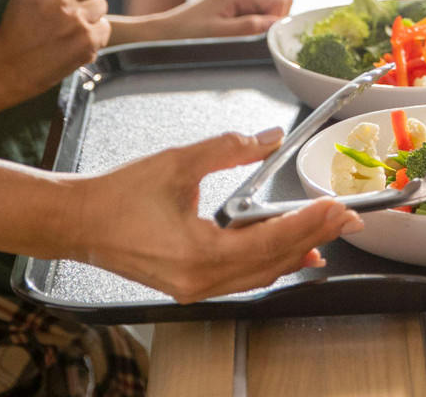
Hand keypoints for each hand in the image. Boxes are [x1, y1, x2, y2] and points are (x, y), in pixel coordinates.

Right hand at [0, 0, 108, 112]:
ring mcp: (74, 18)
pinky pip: (104, 27)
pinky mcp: (87, 40)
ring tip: (67, 27)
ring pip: (101, 4)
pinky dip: (92, 35)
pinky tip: (72, 41)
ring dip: (88, 15)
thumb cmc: (18, 22)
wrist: (9, 67)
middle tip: (66, 9)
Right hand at [60, 129, 361, 301]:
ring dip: (296, 250)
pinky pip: (243, 276)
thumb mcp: (178, 162)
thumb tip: (268, 137)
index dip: (309, 223)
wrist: (78, 222)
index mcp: (198, 255)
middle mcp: (201, 281)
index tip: (337, 208)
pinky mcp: (191, 284)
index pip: (270, 241)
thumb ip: (228, 148)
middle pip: (274, 263)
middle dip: (314, 237)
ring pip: (261, 274)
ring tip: (327, 228)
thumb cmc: (119, 196)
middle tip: (347, 217)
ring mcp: (196, 288)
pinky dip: (271, 260)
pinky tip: (290, 247)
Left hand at [117, 0, 292, 44]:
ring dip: (269, 17)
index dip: (278, 20)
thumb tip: (277, 24)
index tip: (263, 36)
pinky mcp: (234, 4)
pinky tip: (245, 31)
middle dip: (276, 17)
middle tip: (256, 35)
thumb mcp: (219, 35)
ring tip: (250, 33)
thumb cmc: (187, 35)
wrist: (163, 34)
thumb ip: (250, 27)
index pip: (281, 0)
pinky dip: (260, 17)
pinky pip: (260, 6)